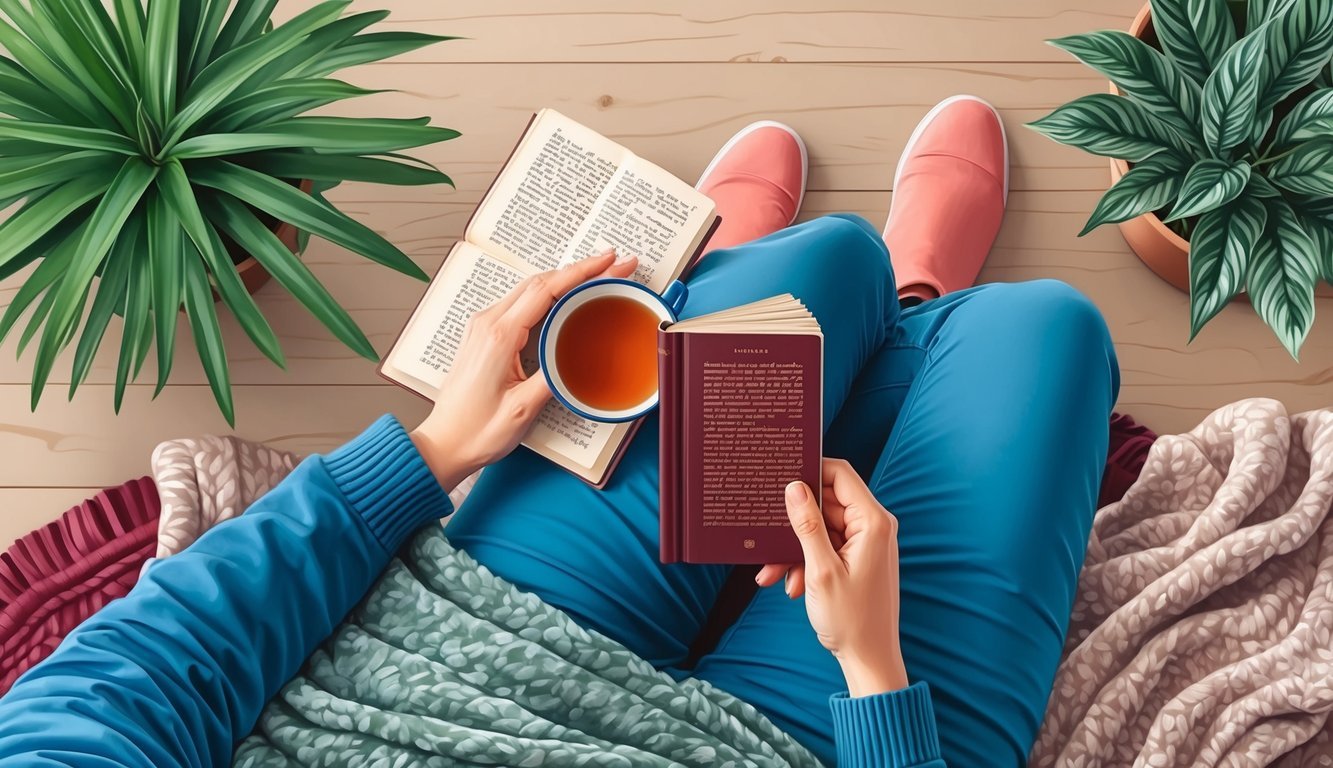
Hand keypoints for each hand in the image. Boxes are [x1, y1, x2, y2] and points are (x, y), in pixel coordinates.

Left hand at [410, 249, 637, 489]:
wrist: (444, 443)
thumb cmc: (476, 431)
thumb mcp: (523, 409)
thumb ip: (556, 376)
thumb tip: (583, 355)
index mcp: (498, 336)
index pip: (546, 290)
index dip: (582, 272)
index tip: (610, 261)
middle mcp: (488, 324)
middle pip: (540, 282)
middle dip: (580, 270)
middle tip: (615, 264)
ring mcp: (483, 327)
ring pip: (530, 289)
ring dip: (565, 279)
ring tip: (598, 276)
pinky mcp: (484, 335)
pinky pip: (520, 303)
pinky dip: (549, 294)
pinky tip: (566, 297)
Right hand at [757, 459, 908, 696]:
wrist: (869, 660)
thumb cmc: (852, 620)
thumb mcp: (821, 570)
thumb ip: (807, 525)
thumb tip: (793, 487)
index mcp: (872, 523)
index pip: (841, 474)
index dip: (811, 471)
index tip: (781, 477)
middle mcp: (873, 527)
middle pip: (826, 503)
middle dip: (795, 522)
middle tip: (767, 537)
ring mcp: (865, 543)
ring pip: (821, 528)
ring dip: (796, 548)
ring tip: (774, 573)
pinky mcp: (857, 559)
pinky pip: (825, 548)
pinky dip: (806, 562)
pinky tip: (792, 585)